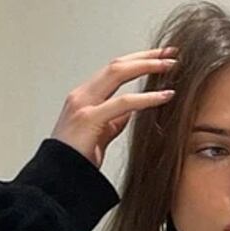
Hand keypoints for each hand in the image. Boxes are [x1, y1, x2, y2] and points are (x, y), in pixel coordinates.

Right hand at [50, 46, 179, 168]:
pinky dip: (146, 98)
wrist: (58, 177)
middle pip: (117, 64)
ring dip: (148, 67)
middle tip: (171, 53)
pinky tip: (164, 96)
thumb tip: (131, 111)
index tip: (160, 58)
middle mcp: (82, 95)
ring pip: (118, 73)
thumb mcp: (100, 135)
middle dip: (146, 56)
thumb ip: (114, 120)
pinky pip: (123, 103)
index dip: (138, 61)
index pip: (114, 70)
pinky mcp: (89, 118)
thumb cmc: (76, 160)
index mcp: (84, 97)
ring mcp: (84, 104)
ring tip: (171, 67)